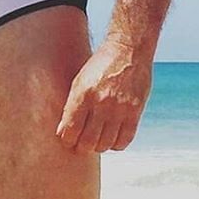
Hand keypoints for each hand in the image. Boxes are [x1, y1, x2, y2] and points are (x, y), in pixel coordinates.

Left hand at [55, 37, 152, 153]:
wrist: (127, 51)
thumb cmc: (99, 65)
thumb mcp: (79, 80)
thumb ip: (71, 105)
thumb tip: (63, 131)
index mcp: (83, 93)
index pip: (71, 128)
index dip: (67, 140)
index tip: (67, 140)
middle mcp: (101, 102)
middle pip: (88, 141)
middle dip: (81, 147)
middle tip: (80, 146)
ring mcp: (119, 108)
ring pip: (106, 144)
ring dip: (98, 147)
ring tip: (95, 142)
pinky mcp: (135, 111)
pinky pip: (125, 140)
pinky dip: (116, 145)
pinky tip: (111, 139)